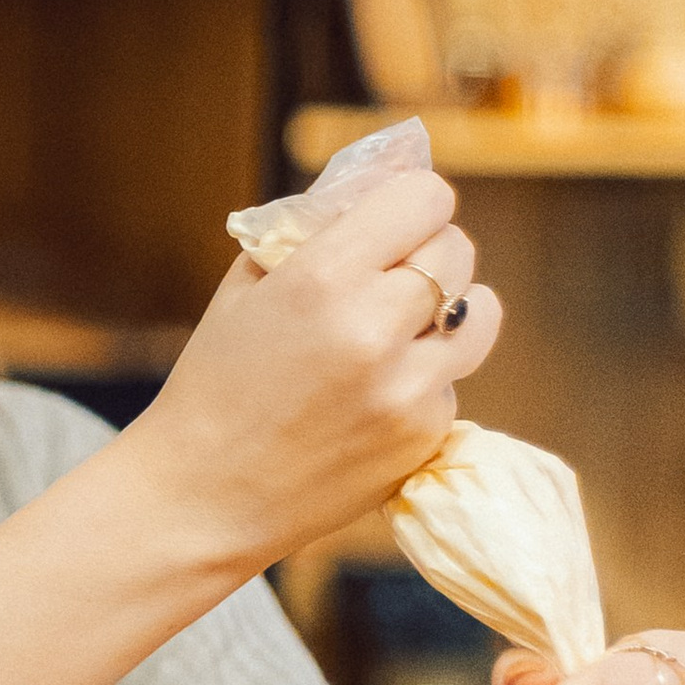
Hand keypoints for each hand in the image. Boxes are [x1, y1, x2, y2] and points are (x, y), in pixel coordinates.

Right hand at [129, 167, 499, 579]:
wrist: (204, 495)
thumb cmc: (216, 383)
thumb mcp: (246, 289)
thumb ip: (312, 233)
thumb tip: (376, 188)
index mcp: (321, 277)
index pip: (425, 198)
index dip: (413, 203)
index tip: (398, 218)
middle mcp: (374, 327)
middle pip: (457, 250)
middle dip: (427, 252)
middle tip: (394, 273)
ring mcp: (408, 386)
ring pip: (479, 313)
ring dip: (450, 310)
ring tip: (406, 326)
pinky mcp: (425, 434)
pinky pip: (453, 379)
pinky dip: (424, 376)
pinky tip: (374, 395)